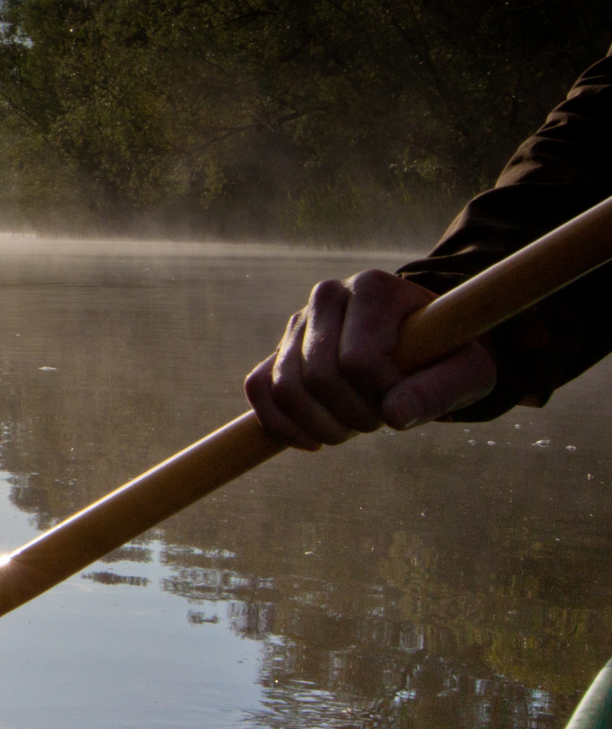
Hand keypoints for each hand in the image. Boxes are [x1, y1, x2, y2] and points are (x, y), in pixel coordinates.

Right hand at [245, 270, 496, 450]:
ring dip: (319, 427)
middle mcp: (328, 295)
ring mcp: (297, 323)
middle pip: (318, 377)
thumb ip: (442, 390)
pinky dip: (279, 425)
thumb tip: (394, 416)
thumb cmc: (448, 356)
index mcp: (373, 288)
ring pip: (284, 388)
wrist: (424, 345)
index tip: (407, 400)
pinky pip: (258, 389)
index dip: (382, 396)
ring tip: (352, 428)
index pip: (359, 359)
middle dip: (351, 416)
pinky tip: (312, 440)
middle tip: (380, 421)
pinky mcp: (278, 350)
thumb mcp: (469, 372)